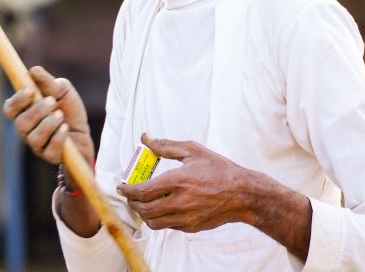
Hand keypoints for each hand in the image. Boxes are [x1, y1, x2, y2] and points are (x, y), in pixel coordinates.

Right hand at [3, 66, 93, 165]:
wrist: (85, 133)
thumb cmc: (69, 110)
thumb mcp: (62, 91)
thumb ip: (48, 82)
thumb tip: (33, 70)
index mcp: (25, 112)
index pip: (10, 108)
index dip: (18, 100)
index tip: (31, 90)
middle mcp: (27, 130)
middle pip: (20, 123)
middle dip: (36, 111)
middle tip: (52, 101)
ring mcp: (37, 145)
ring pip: (33, 138)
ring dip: (48, 124)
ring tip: (61, 116)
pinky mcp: (50, 156)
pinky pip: (49, 149)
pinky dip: (58, 137)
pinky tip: (66, 128)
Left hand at [116, 133, 250, 232]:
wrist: (242, 194)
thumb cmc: (219, 169)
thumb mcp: (193, 150)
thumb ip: (166, 145)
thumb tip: (145, 138)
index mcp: (177, 181)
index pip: (141, 191)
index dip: (127, 190)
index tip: (121, 186)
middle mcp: (179, 202)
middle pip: (144, 209)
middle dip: (133, 202)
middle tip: (131, 194)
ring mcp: (185, 217)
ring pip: (153, 222)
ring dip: (144, 213)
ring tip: (144, 202)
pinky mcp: (191, 227)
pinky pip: (168, 225)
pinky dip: (160, 218)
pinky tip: (163, 206)